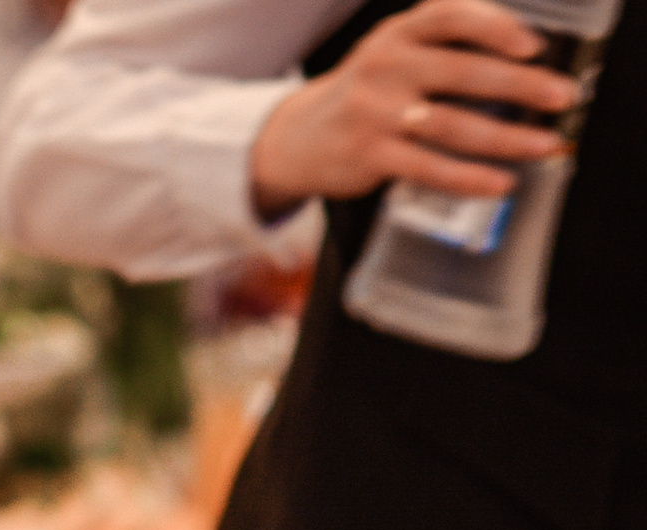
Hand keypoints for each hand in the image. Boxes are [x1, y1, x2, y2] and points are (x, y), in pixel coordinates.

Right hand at [250, 0, 577, 216]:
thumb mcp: (395, 49)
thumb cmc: (367, 91)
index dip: (495, 28)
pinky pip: (428, 168)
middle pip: (463, 73)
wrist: (297, 137)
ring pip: (452, 126)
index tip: (532, 46)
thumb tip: (523, 52)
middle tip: (561, 97)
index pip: (450, 17)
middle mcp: (385, 67)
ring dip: (506, 138)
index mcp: (398, 34)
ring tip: (544, 144)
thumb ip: (446, 38)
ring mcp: (374, 113)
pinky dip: (469, 177)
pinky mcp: (369, 155)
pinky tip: (500, 182)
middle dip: (521, 86)